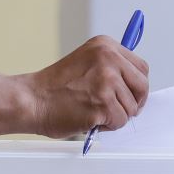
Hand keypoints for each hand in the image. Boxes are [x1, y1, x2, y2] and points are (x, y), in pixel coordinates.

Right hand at [23, 36, 149, 138]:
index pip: (141, 67)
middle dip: (133, 102)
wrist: (31, 100)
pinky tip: (90, 118)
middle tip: (117, 109)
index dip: (136, 85)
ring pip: (131, 108)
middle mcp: (108, 59)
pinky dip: (107, 126)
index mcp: (105, 46)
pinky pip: (119, 122)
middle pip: (142, 86)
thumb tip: (134, 84)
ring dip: (116, 116)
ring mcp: (106, 81)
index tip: (129, 94)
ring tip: (94, 111)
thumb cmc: (54, 87)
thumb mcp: (86, 62)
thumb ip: (111, 68)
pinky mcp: (103, 104)